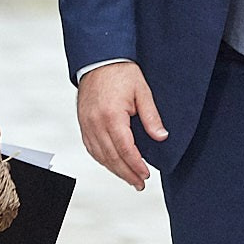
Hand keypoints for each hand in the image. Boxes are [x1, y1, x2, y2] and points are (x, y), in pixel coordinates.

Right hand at [76, 62, 166, 189]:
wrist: (99, 59)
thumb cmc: (121, 72)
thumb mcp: (142, 91)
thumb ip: (151, 116)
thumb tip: (161, 136)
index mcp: (112, 116)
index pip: (125, 149)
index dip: (136, 165)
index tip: (145, 174)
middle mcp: (95, 124)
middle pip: (111, 157)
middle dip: (126, 173)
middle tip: (139, 184)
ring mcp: (86, 125)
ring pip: (99, 155)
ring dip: (114, 169)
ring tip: (129, 178)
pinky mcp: (83, 124)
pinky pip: (91, 148)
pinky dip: (102, 159)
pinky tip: (112, 164)